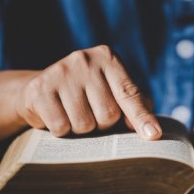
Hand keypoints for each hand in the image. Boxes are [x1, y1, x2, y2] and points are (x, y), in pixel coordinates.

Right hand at [15, 45, 161, 139]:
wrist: (40, 91)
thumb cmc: (88, 95)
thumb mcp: (113, 92)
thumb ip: (136, 105)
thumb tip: (150, 130)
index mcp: (108, 58)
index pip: (129, 94)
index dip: (141, 118)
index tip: (154, 136)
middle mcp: (84, 59)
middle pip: (108, 114)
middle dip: (103, 124)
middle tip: (91, 114)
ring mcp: (60, 72)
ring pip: (84, 124)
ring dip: (81, 130)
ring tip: (73, 115)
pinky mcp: (39, 89)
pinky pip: (61, 127)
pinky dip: (61, 131)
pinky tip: (56, 116)